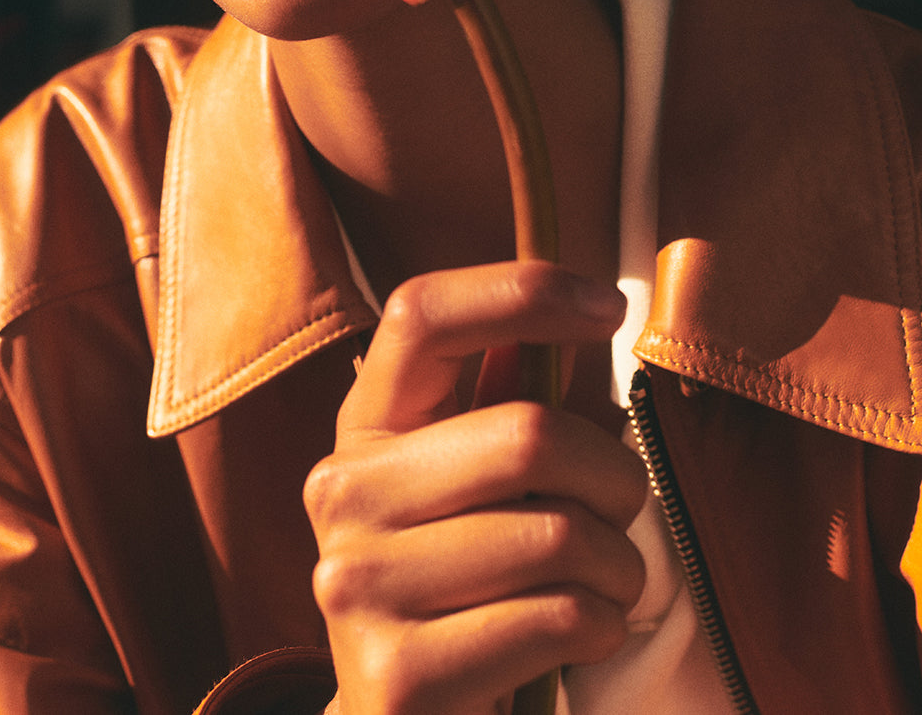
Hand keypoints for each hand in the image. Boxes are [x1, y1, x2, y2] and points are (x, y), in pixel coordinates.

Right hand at [303, 261, 647, 714]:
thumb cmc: (471, 579)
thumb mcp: (477, 480)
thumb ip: (516, 399)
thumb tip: (585, 311)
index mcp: (364, 424)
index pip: (421, 313)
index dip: (521, 291)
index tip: (606, 306)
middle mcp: (342, 492)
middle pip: (527, 433)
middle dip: (614, 474)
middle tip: (625, 508)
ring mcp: (356, 586)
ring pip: (556, 535)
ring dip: (619, 566)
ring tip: (603, 585)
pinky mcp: (396, 676)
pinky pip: (556, 620)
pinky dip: (601, 626)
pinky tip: (580, 636)